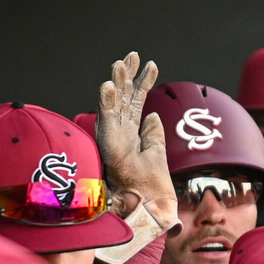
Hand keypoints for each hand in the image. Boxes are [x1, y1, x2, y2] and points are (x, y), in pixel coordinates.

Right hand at [96, 52, 175, 227]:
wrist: (147, 208)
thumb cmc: (150, 188)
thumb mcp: (156, 155)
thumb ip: (153, 135)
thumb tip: (154, 116)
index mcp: (131, 134)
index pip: (136, 102)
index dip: (143, 83)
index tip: (152, 64)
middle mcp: (120, 133)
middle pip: (123, 98)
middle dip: (128, 75)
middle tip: (133, 55)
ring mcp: (114, 138)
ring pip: (113, 104)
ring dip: (116, 83)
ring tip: (121, 63)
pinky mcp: (109, 145)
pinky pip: (107, 119)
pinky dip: (107, 102)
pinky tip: (109, 84)